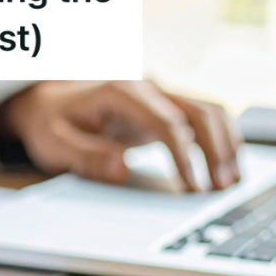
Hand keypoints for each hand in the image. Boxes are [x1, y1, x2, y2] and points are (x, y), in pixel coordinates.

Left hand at [0, 81, 242, 190]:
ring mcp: (158, 95)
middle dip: (216, 150)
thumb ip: (85, 156)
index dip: (184, 155)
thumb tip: (121, 170)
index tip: (191, 187)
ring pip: (208, 111)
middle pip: (199, 111)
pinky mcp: (163, 108)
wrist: (46, 103)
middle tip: (221, 189)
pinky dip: (219, 140)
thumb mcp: (54, 143)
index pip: (166, 122)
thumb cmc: (49, 123)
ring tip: (229, 183)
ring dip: (225, 144)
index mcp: (119, 92)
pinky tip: (224, 167)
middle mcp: (146, 87)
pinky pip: (202, 118)